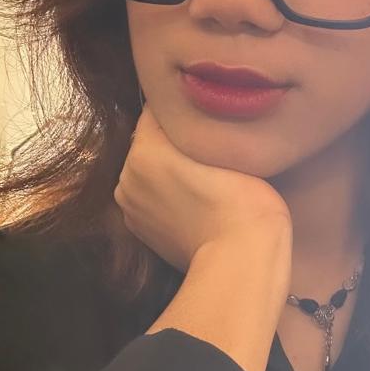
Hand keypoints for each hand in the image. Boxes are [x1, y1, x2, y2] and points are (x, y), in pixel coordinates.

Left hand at [114, 103, 291, 273]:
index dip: (186, 112)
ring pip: (149, 172)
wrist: (240, 259)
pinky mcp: (140, 232)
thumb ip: (196, 123)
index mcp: (144, 148)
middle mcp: (127, 175)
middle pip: (150, 142)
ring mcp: (130, 207)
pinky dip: (167, 198)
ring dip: (168, 171)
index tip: (207, 121)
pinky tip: (194, 204)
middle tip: (209, 152)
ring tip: (204, 181)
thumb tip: (186, 111)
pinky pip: (152, 200)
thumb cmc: (242, 199)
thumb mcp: (223, 145)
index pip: (159, 111)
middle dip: (173, 143)